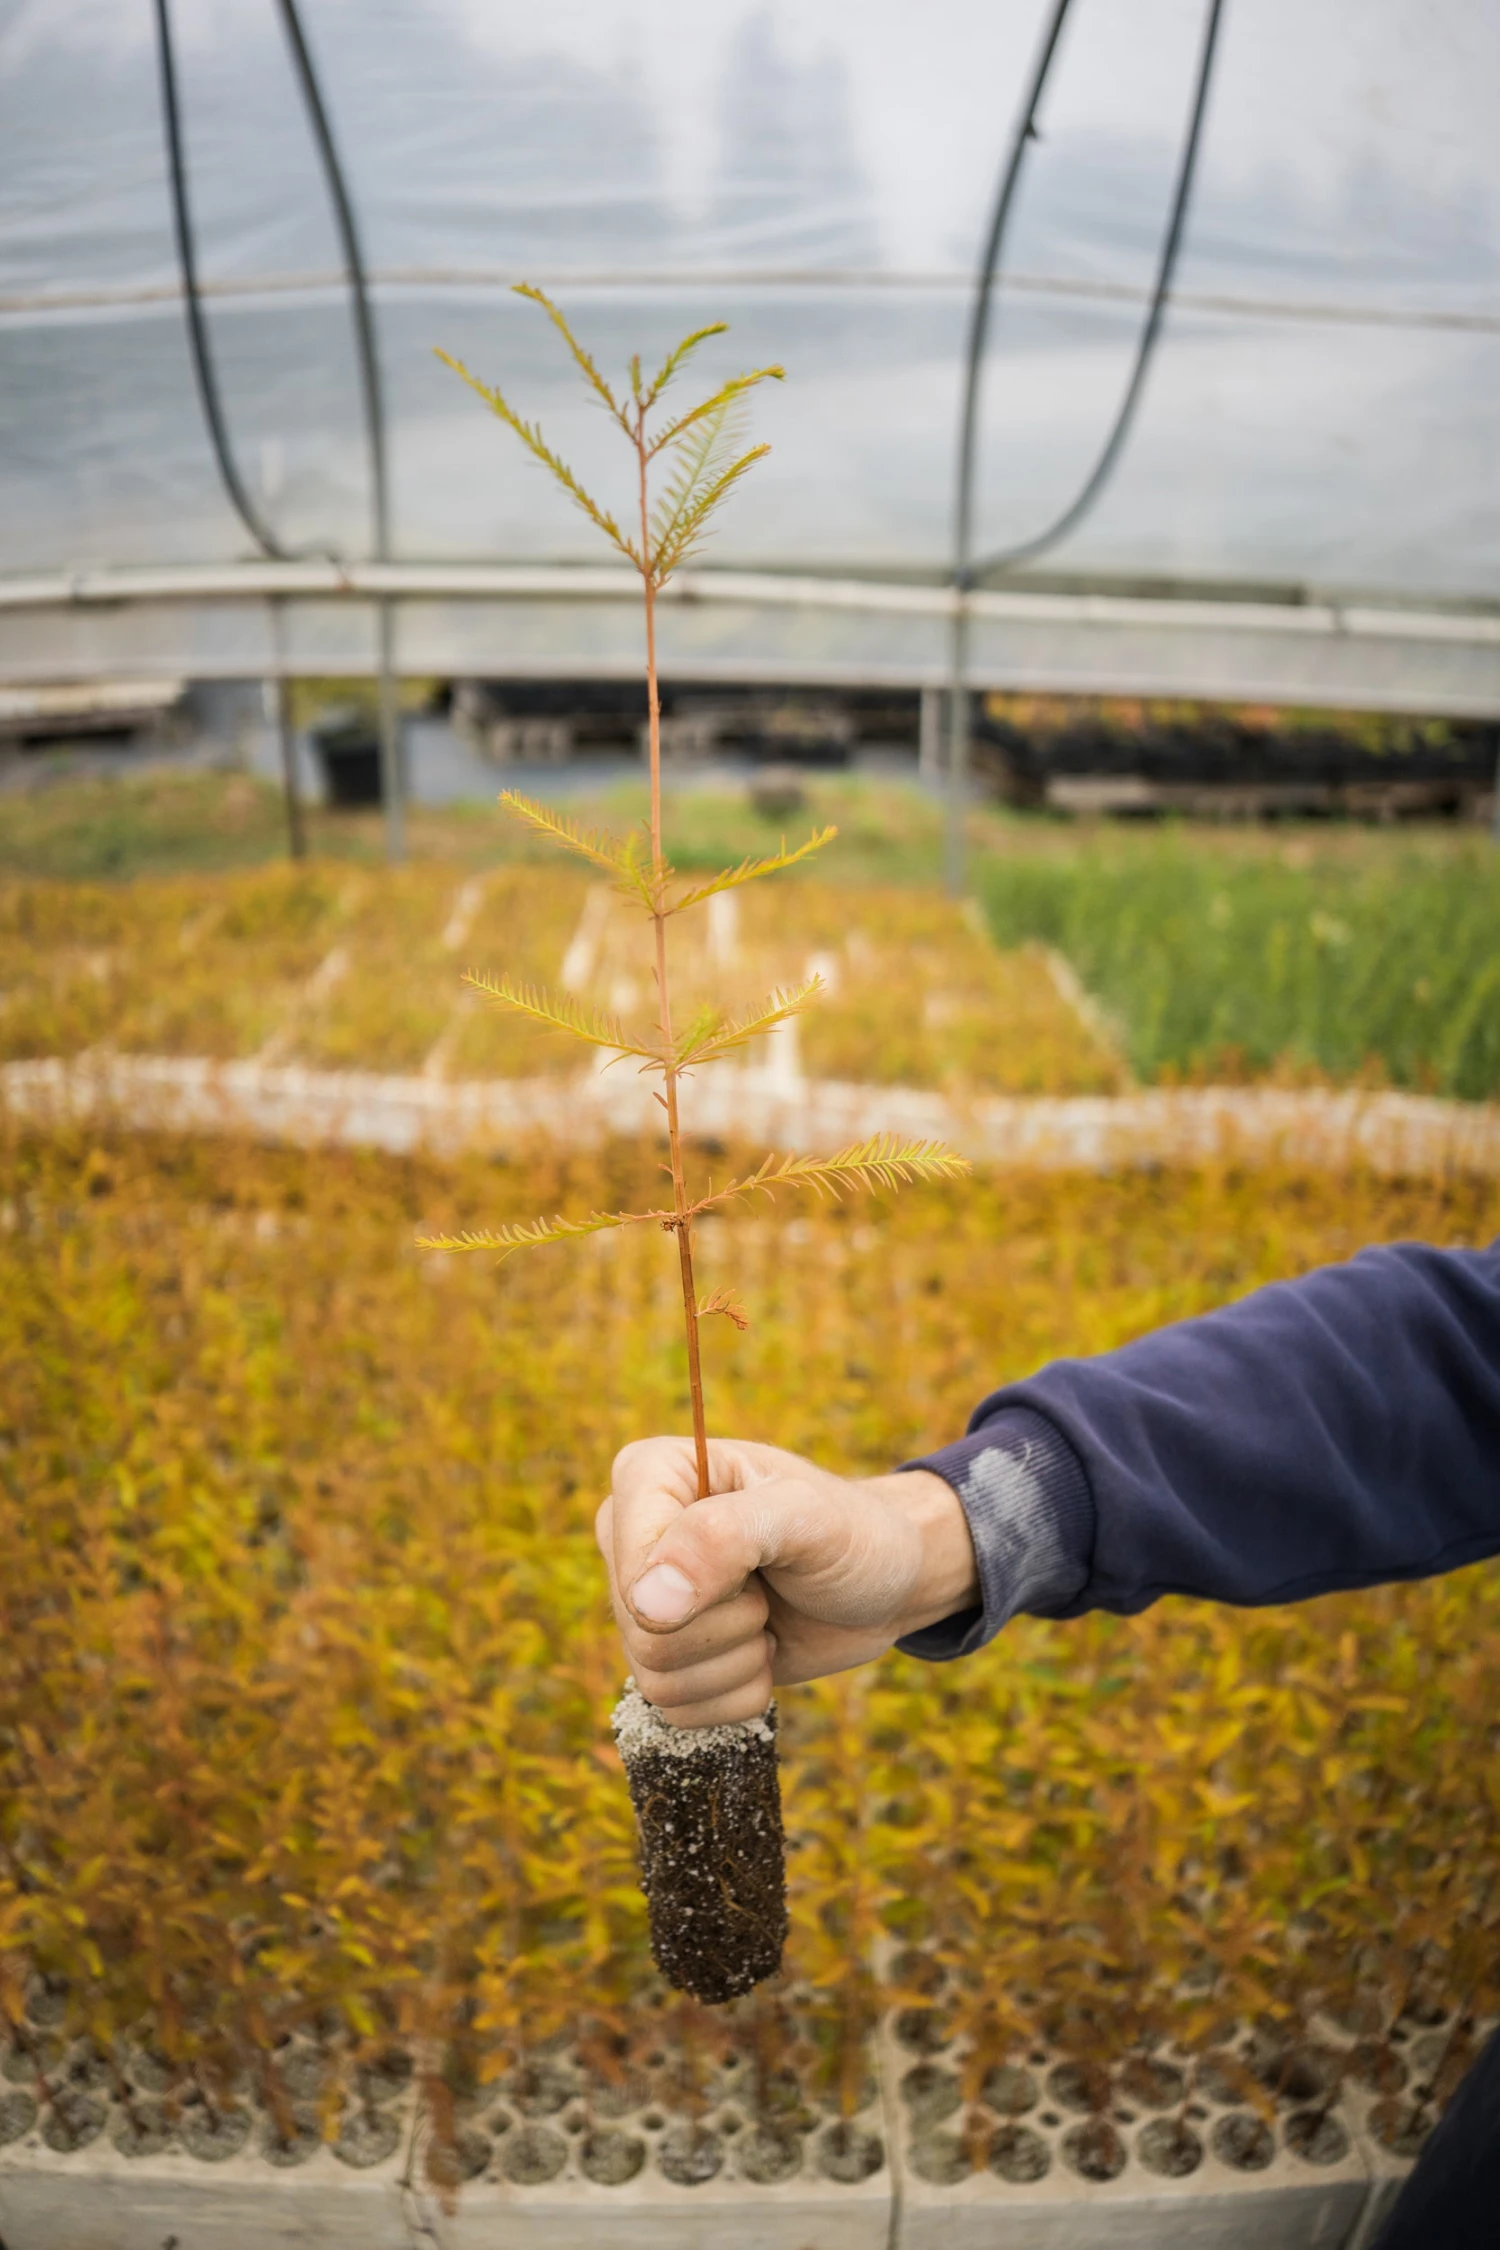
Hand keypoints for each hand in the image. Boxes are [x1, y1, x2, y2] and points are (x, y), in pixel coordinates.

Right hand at [595, 1435, 978, 1726]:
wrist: (883, 1583)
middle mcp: (633, 1536)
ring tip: (768, 1619)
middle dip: (730, 1628)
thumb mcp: (803, 1516)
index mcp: (649, 1475)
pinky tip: (763, 1650)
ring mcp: (645, 1600)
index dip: (701, 1593)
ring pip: (657, 1679)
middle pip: (644, 1632)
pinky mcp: (669, 1655)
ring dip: (738, 1663)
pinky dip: (737, 1693)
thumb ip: (723, 1538)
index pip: (634, 1571)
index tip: (758, 1573)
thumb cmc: (849, 1532)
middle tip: (769, 1590)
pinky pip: (677, 1711)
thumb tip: (646, 1603)